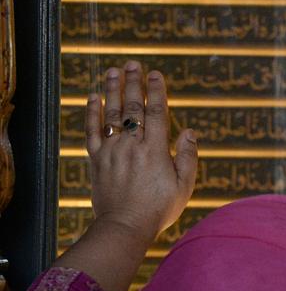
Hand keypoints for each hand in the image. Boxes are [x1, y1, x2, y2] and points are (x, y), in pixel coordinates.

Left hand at [85, 61, 197, 244]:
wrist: (125, 226)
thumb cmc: (159, 209)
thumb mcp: (184, 186)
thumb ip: (187, 157)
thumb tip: (190, 131)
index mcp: (155, 151)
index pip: (156, 113)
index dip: (156, 92)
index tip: (155, 74)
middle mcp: (132, 146)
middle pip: (132, 108)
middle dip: (133, 83)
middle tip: (133, 64)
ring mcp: (112, 151)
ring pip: (111, 114)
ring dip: (112, 90)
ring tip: (114, 71)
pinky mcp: (97, 160)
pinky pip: (92, 131)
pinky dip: (92, 113)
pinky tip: (93, 97)